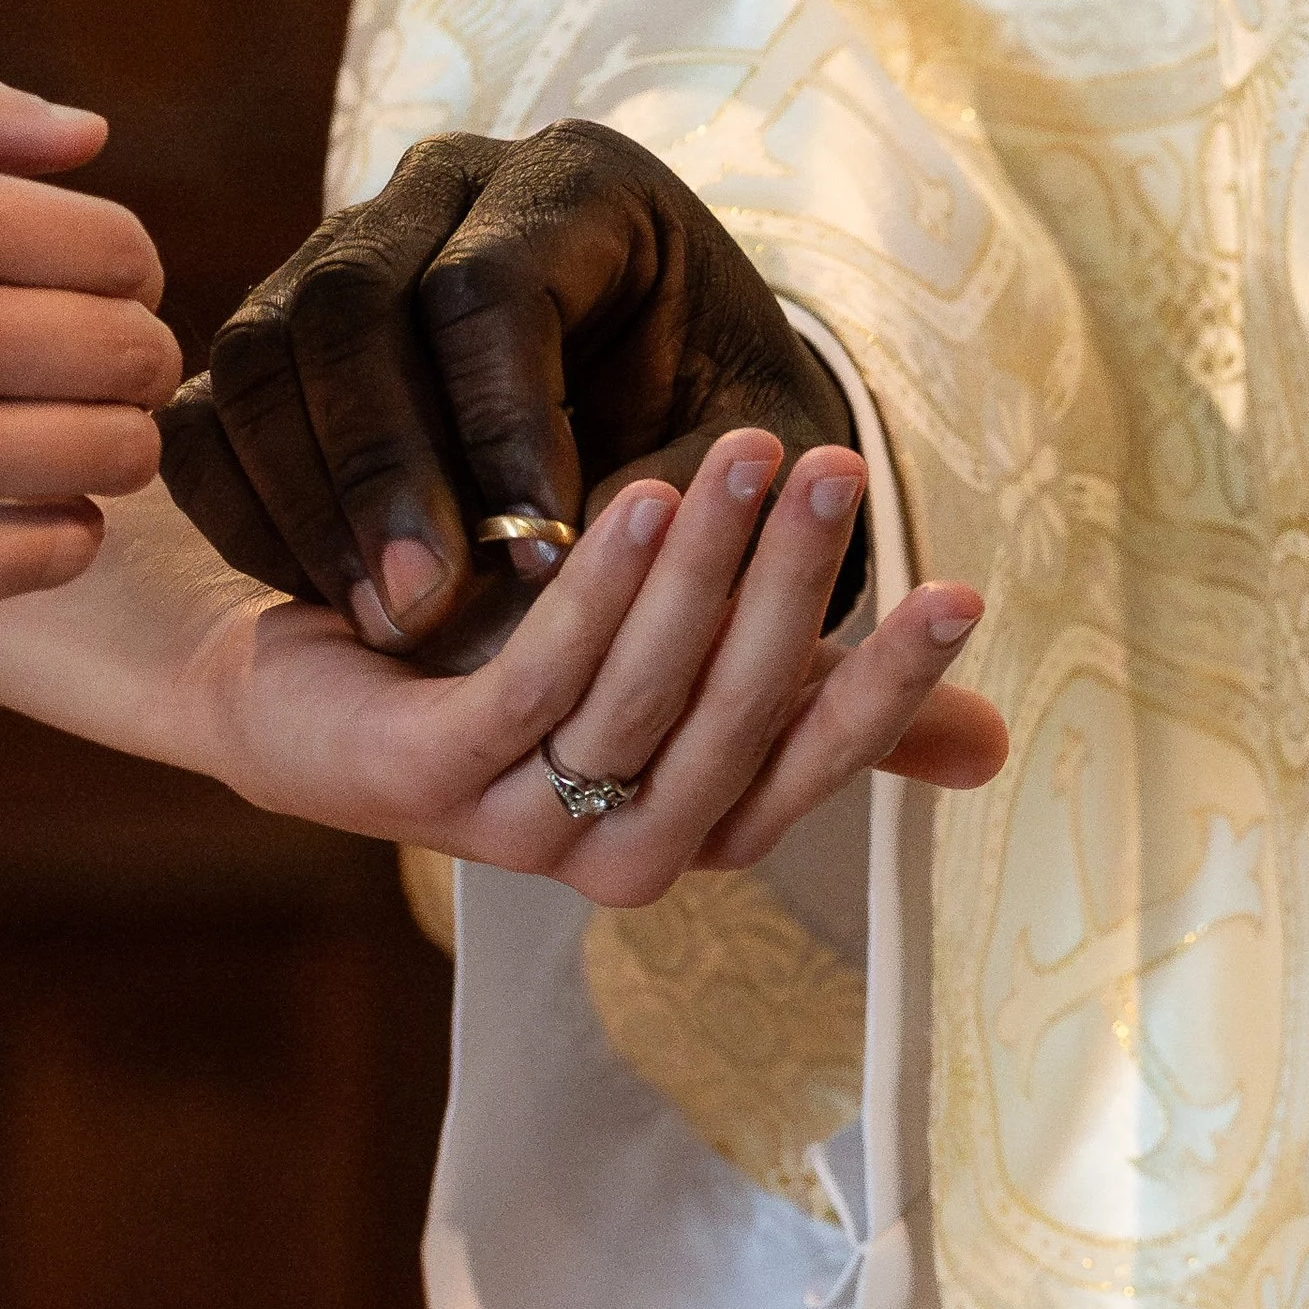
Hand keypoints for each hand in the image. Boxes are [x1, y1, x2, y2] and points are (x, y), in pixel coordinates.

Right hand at [0, 53, 181, 631]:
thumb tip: (88, 137)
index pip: (122, 251)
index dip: (118, 273)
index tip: (71, 295)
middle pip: (136, 356)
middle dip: (126, 359)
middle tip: (71, 374)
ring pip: (115, 456)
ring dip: (101, 447)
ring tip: (42, 439)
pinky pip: (55, 553)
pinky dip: (55, 533)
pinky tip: (2, 507)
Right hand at [159, 122, 853, 652]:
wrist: (676, 425)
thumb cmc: (730, 437)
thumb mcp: (755, 464)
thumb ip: (676, 510)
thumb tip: (542, 587)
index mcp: (577, 186)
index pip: (489, 284)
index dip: (499, 426)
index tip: (539, 553)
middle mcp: (440, 193)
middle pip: (349, 301)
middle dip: (380, 470)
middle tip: (423, 611)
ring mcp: (337, 254)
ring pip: (261, 350)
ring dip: (307, 501)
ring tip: (380, 623)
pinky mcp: (278, 339)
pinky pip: (212, 412)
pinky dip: (246, 511)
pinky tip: (320, 598)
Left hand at [200, 428, 1004, 907]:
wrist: (311, 676)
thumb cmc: (521, 668)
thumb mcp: (689, 680)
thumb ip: (819, 704)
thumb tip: (998, 747)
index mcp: (697, 830)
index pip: (821, 763)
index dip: (894, 686)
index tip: (962, 590)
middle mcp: (623, 854)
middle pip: (738, 718)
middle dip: (796, 586)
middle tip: (839, 464)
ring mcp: (523, 827)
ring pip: (645, 697)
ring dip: (703, 570)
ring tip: (751, 454)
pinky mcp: (432, 778)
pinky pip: (539, 684)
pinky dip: (596, 591)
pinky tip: (638, 495)